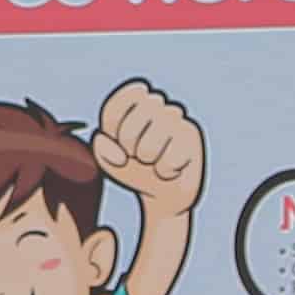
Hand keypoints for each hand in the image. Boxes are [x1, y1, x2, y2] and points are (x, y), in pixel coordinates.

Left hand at [92, 80, 204, 210]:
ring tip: (154, 161)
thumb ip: (102, 150)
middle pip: (131, 126)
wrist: (161, 191)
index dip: (111, 131)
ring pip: (150, 145)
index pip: (114, 107)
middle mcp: (156, 104)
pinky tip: (170, 168)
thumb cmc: (133, 169)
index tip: (117, 141)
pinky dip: (165, 170)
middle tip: (136, 154)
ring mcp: (175, 117)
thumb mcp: (109, 160)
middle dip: (129, 148)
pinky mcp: (191, 134)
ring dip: (148, 160)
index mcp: (132, 102)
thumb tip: (115, 150)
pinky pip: (170, 159)